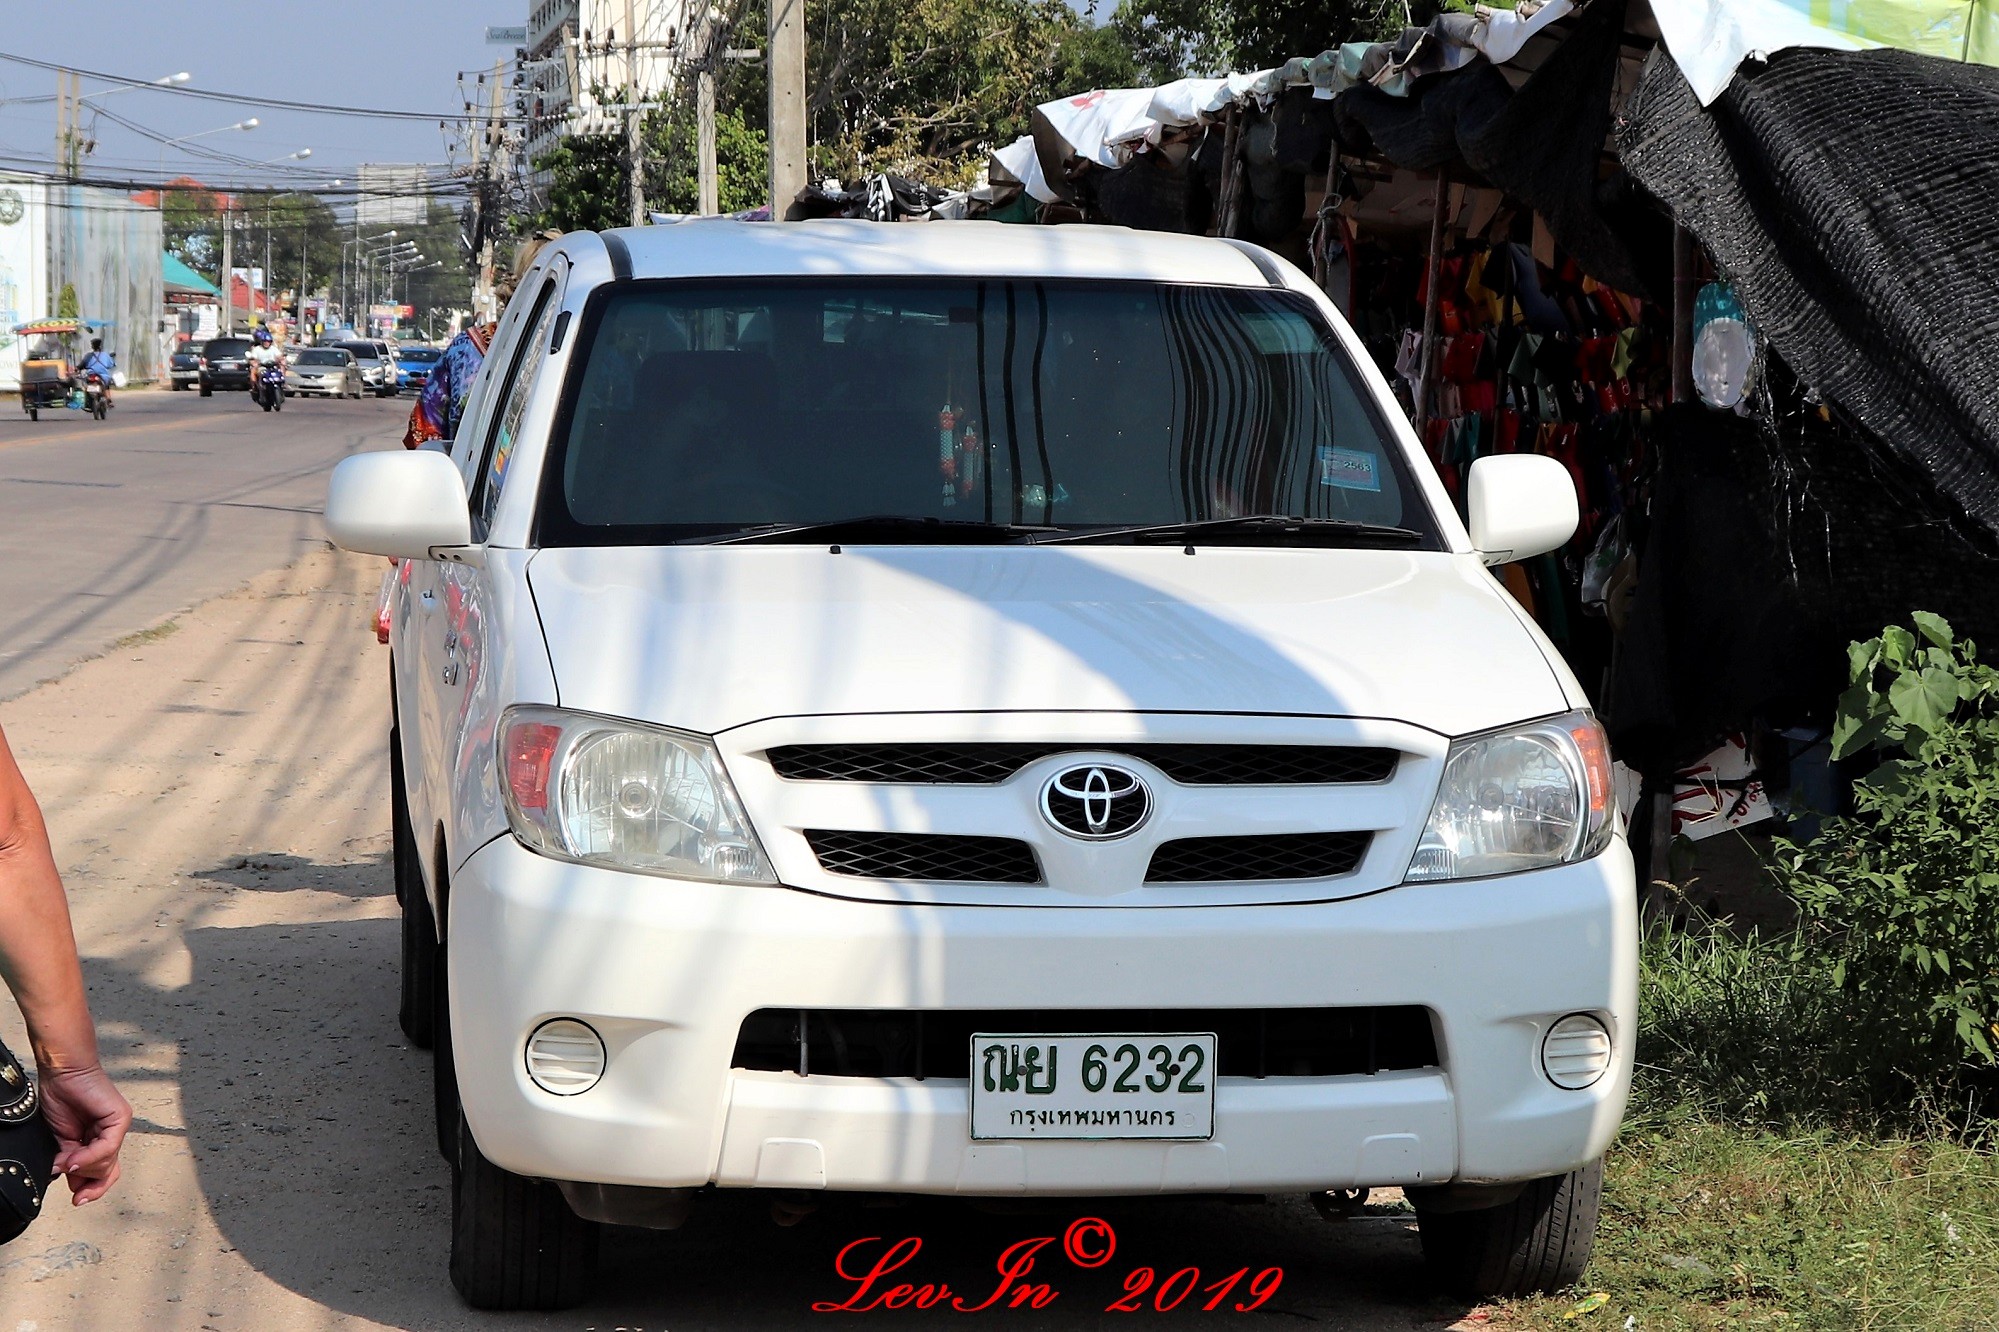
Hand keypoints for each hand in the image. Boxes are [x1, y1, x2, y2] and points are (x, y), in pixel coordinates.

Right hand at [38, 1064, 130, 1203]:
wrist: (62, 1074)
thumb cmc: (60, 1099)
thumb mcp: (60, 1140)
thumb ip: (69, 1160)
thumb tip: (68, 1180)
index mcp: (97, 1141)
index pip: (104, 1173)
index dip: (92, 1189)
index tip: (77, 1201)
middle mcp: (112, 1134)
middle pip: (107, 1172)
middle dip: (89, 1183)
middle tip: (76, 1192)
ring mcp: (118, 1126)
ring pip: (107, 1163)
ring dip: (84, 1167)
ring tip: (67, 1162)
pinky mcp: (120, 1118)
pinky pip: (108, 1147)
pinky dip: (90, 1157)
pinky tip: (74, 1159)